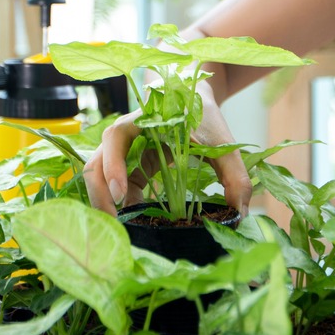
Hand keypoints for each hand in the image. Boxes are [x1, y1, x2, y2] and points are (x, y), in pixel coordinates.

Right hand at [83, 85, 252, 216]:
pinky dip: (121, 206)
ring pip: (99, 178)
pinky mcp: (127, 167)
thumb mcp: (223, 145)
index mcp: (142, 120)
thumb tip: (238, 214)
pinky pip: (115, 188)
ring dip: (105, 204)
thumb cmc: (206, 118)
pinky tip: (136, 222)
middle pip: (96, 165)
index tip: (123, 196)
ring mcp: (123, 153)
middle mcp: (124, 137)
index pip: (114, 139)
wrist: (197, 103)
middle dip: (100, 197)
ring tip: (123, 230)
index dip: (114, 166)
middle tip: (117, 226)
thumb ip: (236, 177)